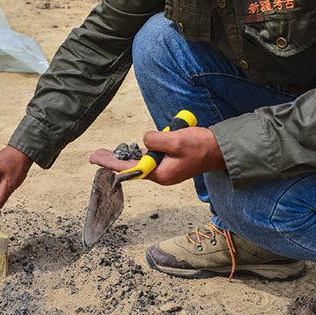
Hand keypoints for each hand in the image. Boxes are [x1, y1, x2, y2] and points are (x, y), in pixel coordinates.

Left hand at [88, 126, 225, 185]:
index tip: (97, 159)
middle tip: (95, 155)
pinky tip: (129, 148)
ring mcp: (165, 168)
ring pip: (140, 161)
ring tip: (106, 152)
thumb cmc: (201, 146)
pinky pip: (151, 156)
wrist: (220, 150)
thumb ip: (156, 140)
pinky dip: (140, 151)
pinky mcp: (169, 161)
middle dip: (113, 160)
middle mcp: (161, 174)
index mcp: (161, 174)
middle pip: (132, 167)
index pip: (131, 168)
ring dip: (125, 155)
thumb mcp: (176, 140)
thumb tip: (144, 140)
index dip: (112, 162)